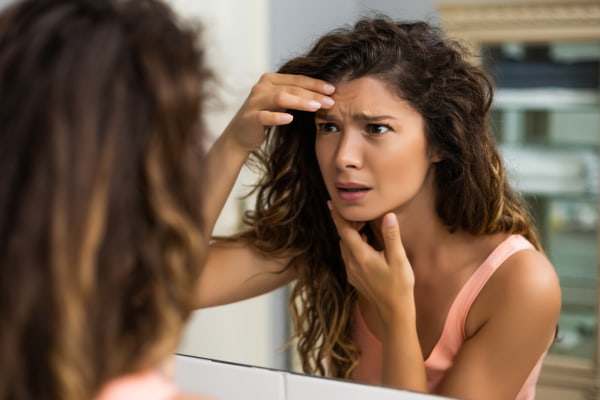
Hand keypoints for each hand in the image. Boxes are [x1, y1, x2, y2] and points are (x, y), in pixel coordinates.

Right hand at [223, 73, 334, 151]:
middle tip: (331, 101)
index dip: (315, 83)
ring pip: (280, 98)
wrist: (240, 135)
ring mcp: (254, 102)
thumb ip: (297, 95)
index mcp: (270, 80)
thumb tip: (327, 94)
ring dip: (300, 102)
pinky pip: (264, 116)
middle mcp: (261, 87)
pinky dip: (277, 117)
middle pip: (291, 87)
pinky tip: (290, 119)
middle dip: (313, 93)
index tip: (333, 89)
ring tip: (316, 107)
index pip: (297, 79)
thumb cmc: (266, 117)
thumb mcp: (281, 103)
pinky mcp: (249, 118)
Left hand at [328, 203, 414, 320]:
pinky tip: (367, 245)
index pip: (344, 231)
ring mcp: (351, 271)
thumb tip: (388, 215)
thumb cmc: (399, 286)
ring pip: (345, 247)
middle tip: (361, 215)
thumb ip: (392, 237)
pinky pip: (348, 256)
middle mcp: (351, 263)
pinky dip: (353, 246)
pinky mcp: (354, 278)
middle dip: (348, 223)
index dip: (337, 216)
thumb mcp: (399, 260)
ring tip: (364, 227)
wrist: (394, 312)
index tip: (330, 203)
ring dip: (350, 235)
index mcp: (361, 256)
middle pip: (343, 237)